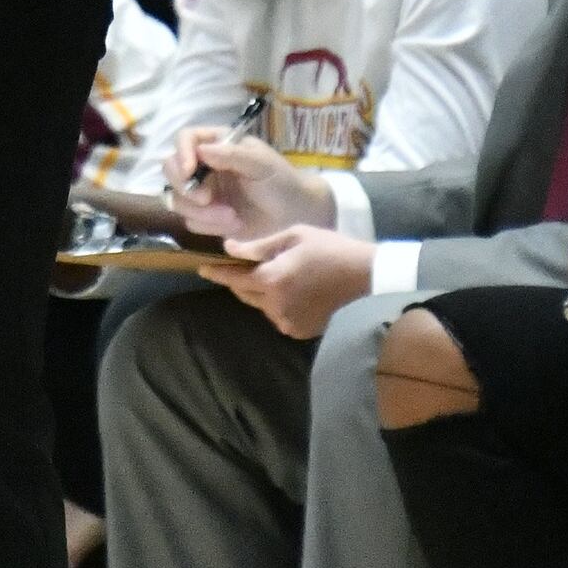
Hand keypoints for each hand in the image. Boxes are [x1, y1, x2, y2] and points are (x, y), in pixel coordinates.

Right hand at [173, 135, 331, 241]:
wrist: (295, 216)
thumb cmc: (281, 181)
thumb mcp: (261, 164)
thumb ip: (232, 155)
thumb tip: (201, 150)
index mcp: (217, 144)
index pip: (185, 138)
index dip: (181, 153)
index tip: (189, 171)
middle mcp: (204, 166)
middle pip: (170, 169)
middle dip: (186, 188)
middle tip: (207, 199)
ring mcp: (202, 192)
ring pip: (177, 199)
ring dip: (201, 212)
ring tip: (231, 218)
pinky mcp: (205, 217)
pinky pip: (190, 221)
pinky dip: (209, 225)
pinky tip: (233, 225)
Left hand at [199, 223, 373, 337]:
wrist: (364, 275)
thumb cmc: (328, 248)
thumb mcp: (292, 236)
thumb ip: (258, 246)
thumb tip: (229, 249)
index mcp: (272, 280)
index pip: (234, 278)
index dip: (217, 272)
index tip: (202, 268)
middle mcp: (275, 306)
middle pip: (244, 293)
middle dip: (240, 279)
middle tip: (244, 264)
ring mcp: (287, 322)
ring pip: (260, 305)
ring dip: (260, 291)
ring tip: (278, 275)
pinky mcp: (299, 331)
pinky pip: (277, 315)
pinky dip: (277, 303)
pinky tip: (293, 290)